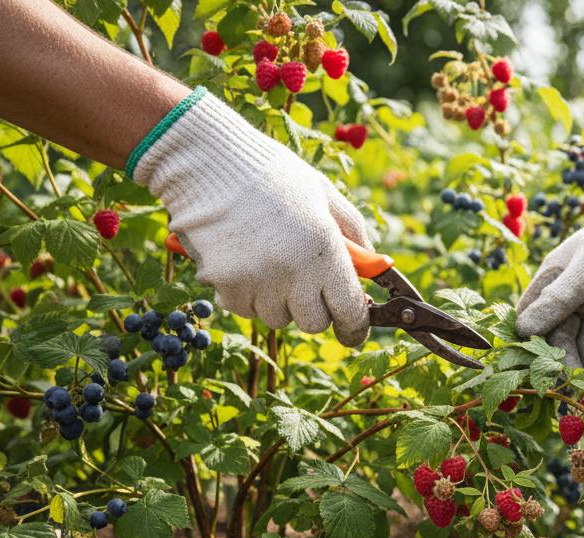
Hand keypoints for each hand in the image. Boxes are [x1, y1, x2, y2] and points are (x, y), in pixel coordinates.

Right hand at [132, 89, 373, 345]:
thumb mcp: (324, 195)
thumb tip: (374, 270)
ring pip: (277, 318)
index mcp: (325, 248)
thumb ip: (355, 234)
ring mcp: (257, 281)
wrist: (208, 160)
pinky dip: (247, 294)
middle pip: (314, 323)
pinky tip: (244, 261)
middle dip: (314, 309)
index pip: (349, 312)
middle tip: (306, 283)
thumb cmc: (273, 175)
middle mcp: (294, 271)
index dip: (355, 327)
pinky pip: (245, 309)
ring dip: (278, 301)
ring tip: (268, 260)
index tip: (354, 330)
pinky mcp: (224, 285)